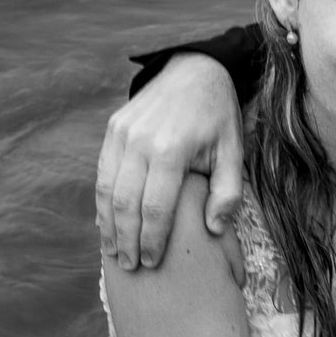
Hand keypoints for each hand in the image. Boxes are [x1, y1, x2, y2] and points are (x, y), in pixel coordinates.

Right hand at [96, 54, 243, 268]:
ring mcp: (123, 133)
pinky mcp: (114, 128)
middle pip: (125, 203)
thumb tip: (213, 230)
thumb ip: (227, 193)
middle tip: (130, 266)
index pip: (156, 208)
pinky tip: (107, 223)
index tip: (152, 263)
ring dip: (108, 225)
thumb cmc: (218, 118)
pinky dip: (102, 201)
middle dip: (126, 240)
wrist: (195, 70)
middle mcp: (141, 141)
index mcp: (172, 150)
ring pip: (107, 189)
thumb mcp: (234, 153)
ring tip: (114, 252)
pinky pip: (102, 171)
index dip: (152, 240)